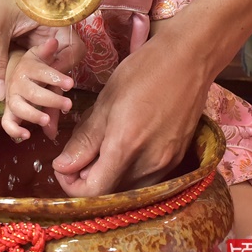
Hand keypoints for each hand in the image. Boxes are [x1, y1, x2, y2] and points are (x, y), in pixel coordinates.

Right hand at [2, 36, 76, 141]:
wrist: (16, 69)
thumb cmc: (37, 63)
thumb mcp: (44, 54)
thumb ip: (50, 52)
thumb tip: (54, 42)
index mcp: (27, 66)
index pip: (41, 72)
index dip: (55, 78)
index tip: (70, 84)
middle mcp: (17, 82)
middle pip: (33, 92)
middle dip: (51, 100)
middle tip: (68, 104)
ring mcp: (12, 97)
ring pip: (19, 107)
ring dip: (33, 115)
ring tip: (47, 120)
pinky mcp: (10, 110)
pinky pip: (7, 122)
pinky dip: (14, 130)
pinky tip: (27, 135)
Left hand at [52, 34, 207, 196]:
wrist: (189, 58)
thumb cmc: (143, 71)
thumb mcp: (106, 102)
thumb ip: (85, 140)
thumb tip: (62, 167)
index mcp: (125, 147)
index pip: (92, 192)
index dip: (71, 185)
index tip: (64, 166)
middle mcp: (149, 163)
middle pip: (110, 193)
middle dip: (89, 178)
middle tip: (82, 151)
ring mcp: (167, 163)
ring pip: (129, 187)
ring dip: (110, 175)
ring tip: (104, 145)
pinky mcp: (178, 158)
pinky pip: (147, 178)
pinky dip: (130, 170)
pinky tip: (127, 144)